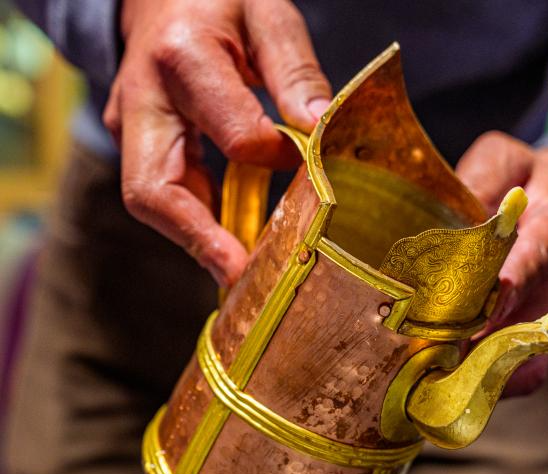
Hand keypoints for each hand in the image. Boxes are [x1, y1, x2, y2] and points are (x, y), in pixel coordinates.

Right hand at [104, 0, 330, 285]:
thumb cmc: (221, 2)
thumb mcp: (268, 15)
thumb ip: (295, 72)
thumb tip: (321, 131)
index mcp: (182, 59)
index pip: (235, 136)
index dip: (277, 160)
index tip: (313, 168)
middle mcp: (142, 99)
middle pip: (152, 189)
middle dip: (199, 239)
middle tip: (244, 276)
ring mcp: (130, 126)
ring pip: (151, 200)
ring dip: (198, 240)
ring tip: (247, 272)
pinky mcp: (135, 144)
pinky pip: (163, 192)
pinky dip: (197, 222)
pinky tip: (235, 243)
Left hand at [456, 131, 547, 395]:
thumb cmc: (522, 178)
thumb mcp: (504, 159)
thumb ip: (484, 179)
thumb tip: (458, 210)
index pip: (539, 257)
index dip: (513, 281)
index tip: (488, 301)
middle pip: (529, 318)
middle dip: (483, 336)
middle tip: (435, 348)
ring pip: (524, 354)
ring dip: (480, 368)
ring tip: (433, 376)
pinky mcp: (538, 338)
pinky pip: (521, 376)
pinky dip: (488, 385)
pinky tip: (446, 386)